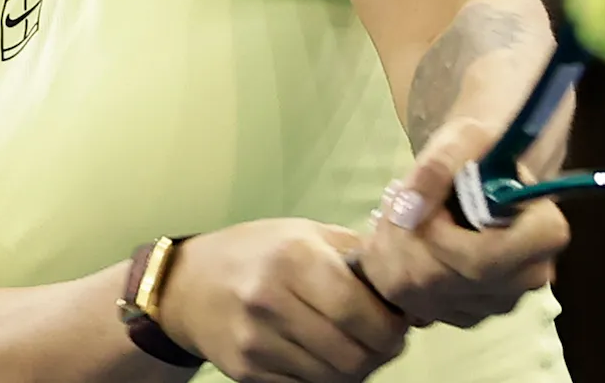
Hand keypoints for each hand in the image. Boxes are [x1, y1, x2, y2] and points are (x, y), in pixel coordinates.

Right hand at [158, 219, 408, 382]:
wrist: (187, 285)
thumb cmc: (259, 252)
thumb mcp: (307, 235)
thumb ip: (361, 259)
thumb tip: (417, 302)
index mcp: (294, 258)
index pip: (363, 313)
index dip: (392, 327)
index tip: (397, 323)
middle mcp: (271, 300)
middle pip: (353, 354)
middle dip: (379, 352)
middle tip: (380, 339)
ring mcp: (256, 341)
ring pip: (334, 378)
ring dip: (356, 368)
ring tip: (352, 345)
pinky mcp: (246, 372)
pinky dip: (325, 378)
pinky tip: (322, 355)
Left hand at [354, 117, 568, 327]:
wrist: (471, 179)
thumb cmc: (475, 154)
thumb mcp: (462, 138)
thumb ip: (440, 163)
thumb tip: (413, 205)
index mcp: (543, 229)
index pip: (496, 256)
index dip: (450, 238)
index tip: (431, 208)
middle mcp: (528, 276)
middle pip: (458, 278)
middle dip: (414, 242)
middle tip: (400, 205)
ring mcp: (496, 302)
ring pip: (431, 295)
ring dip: (398, 254)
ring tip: (399, 219)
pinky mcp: (467, 316)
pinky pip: (418, 306)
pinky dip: (397, 273)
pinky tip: (402, 243)